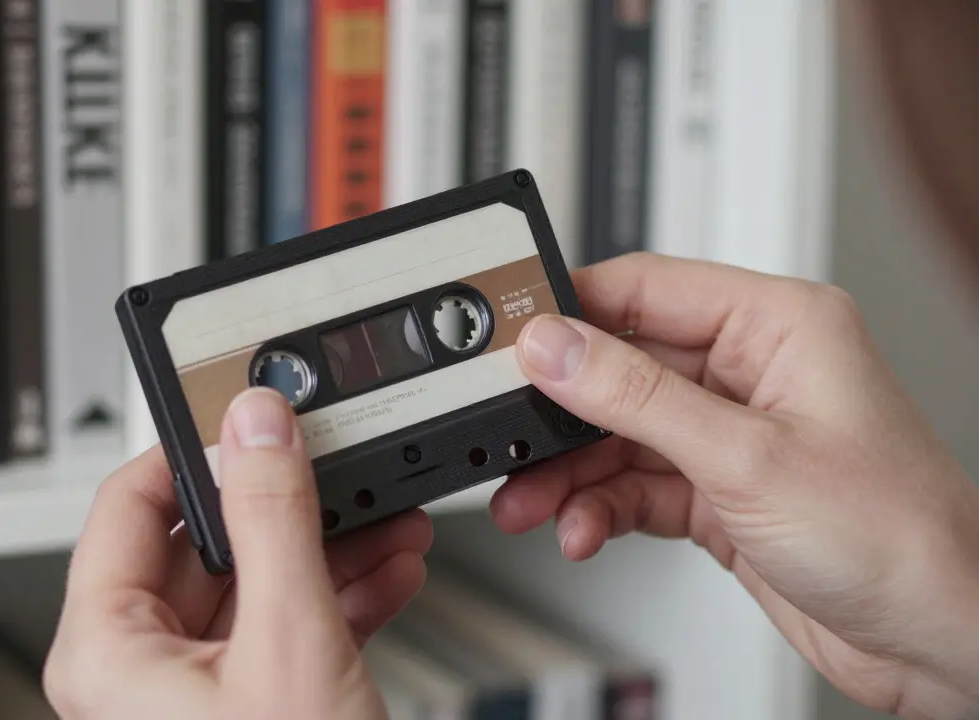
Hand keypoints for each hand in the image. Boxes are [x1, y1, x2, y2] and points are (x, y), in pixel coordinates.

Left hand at [43, 388, 431, 718]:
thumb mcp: (288, 641)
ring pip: (254, 585)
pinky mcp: (245, 709)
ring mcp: (192, 694)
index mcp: (106, 648)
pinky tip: (389, 572)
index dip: (193, 451)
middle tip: (339, 468)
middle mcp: (136, 669)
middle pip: (204, 543)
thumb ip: (272, 519)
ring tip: (387, 520)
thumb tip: (254, 424)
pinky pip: (281, 628)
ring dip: (325, 549)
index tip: (250, 417)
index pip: (127, 504)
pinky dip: (336, 598)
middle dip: (287, 505)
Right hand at [493, 252, 978, 718]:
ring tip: (534, 502)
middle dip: (561, 413)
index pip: (645, 288)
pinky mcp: (718, 490)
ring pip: (620, 433)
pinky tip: (584, 528)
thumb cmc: (900, 536)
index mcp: (777, 325)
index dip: (571, 311)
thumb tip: (555, 347)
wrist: (939, 641)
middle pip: (620, 367)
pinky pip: (636, 483)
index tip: (511, 341)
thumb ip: (636, 397)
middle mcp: (751, 371)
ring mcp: (732, 433)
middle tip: (511, 438)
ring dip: (571, 471)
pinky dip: (601, 507)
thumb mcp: (745, 456)